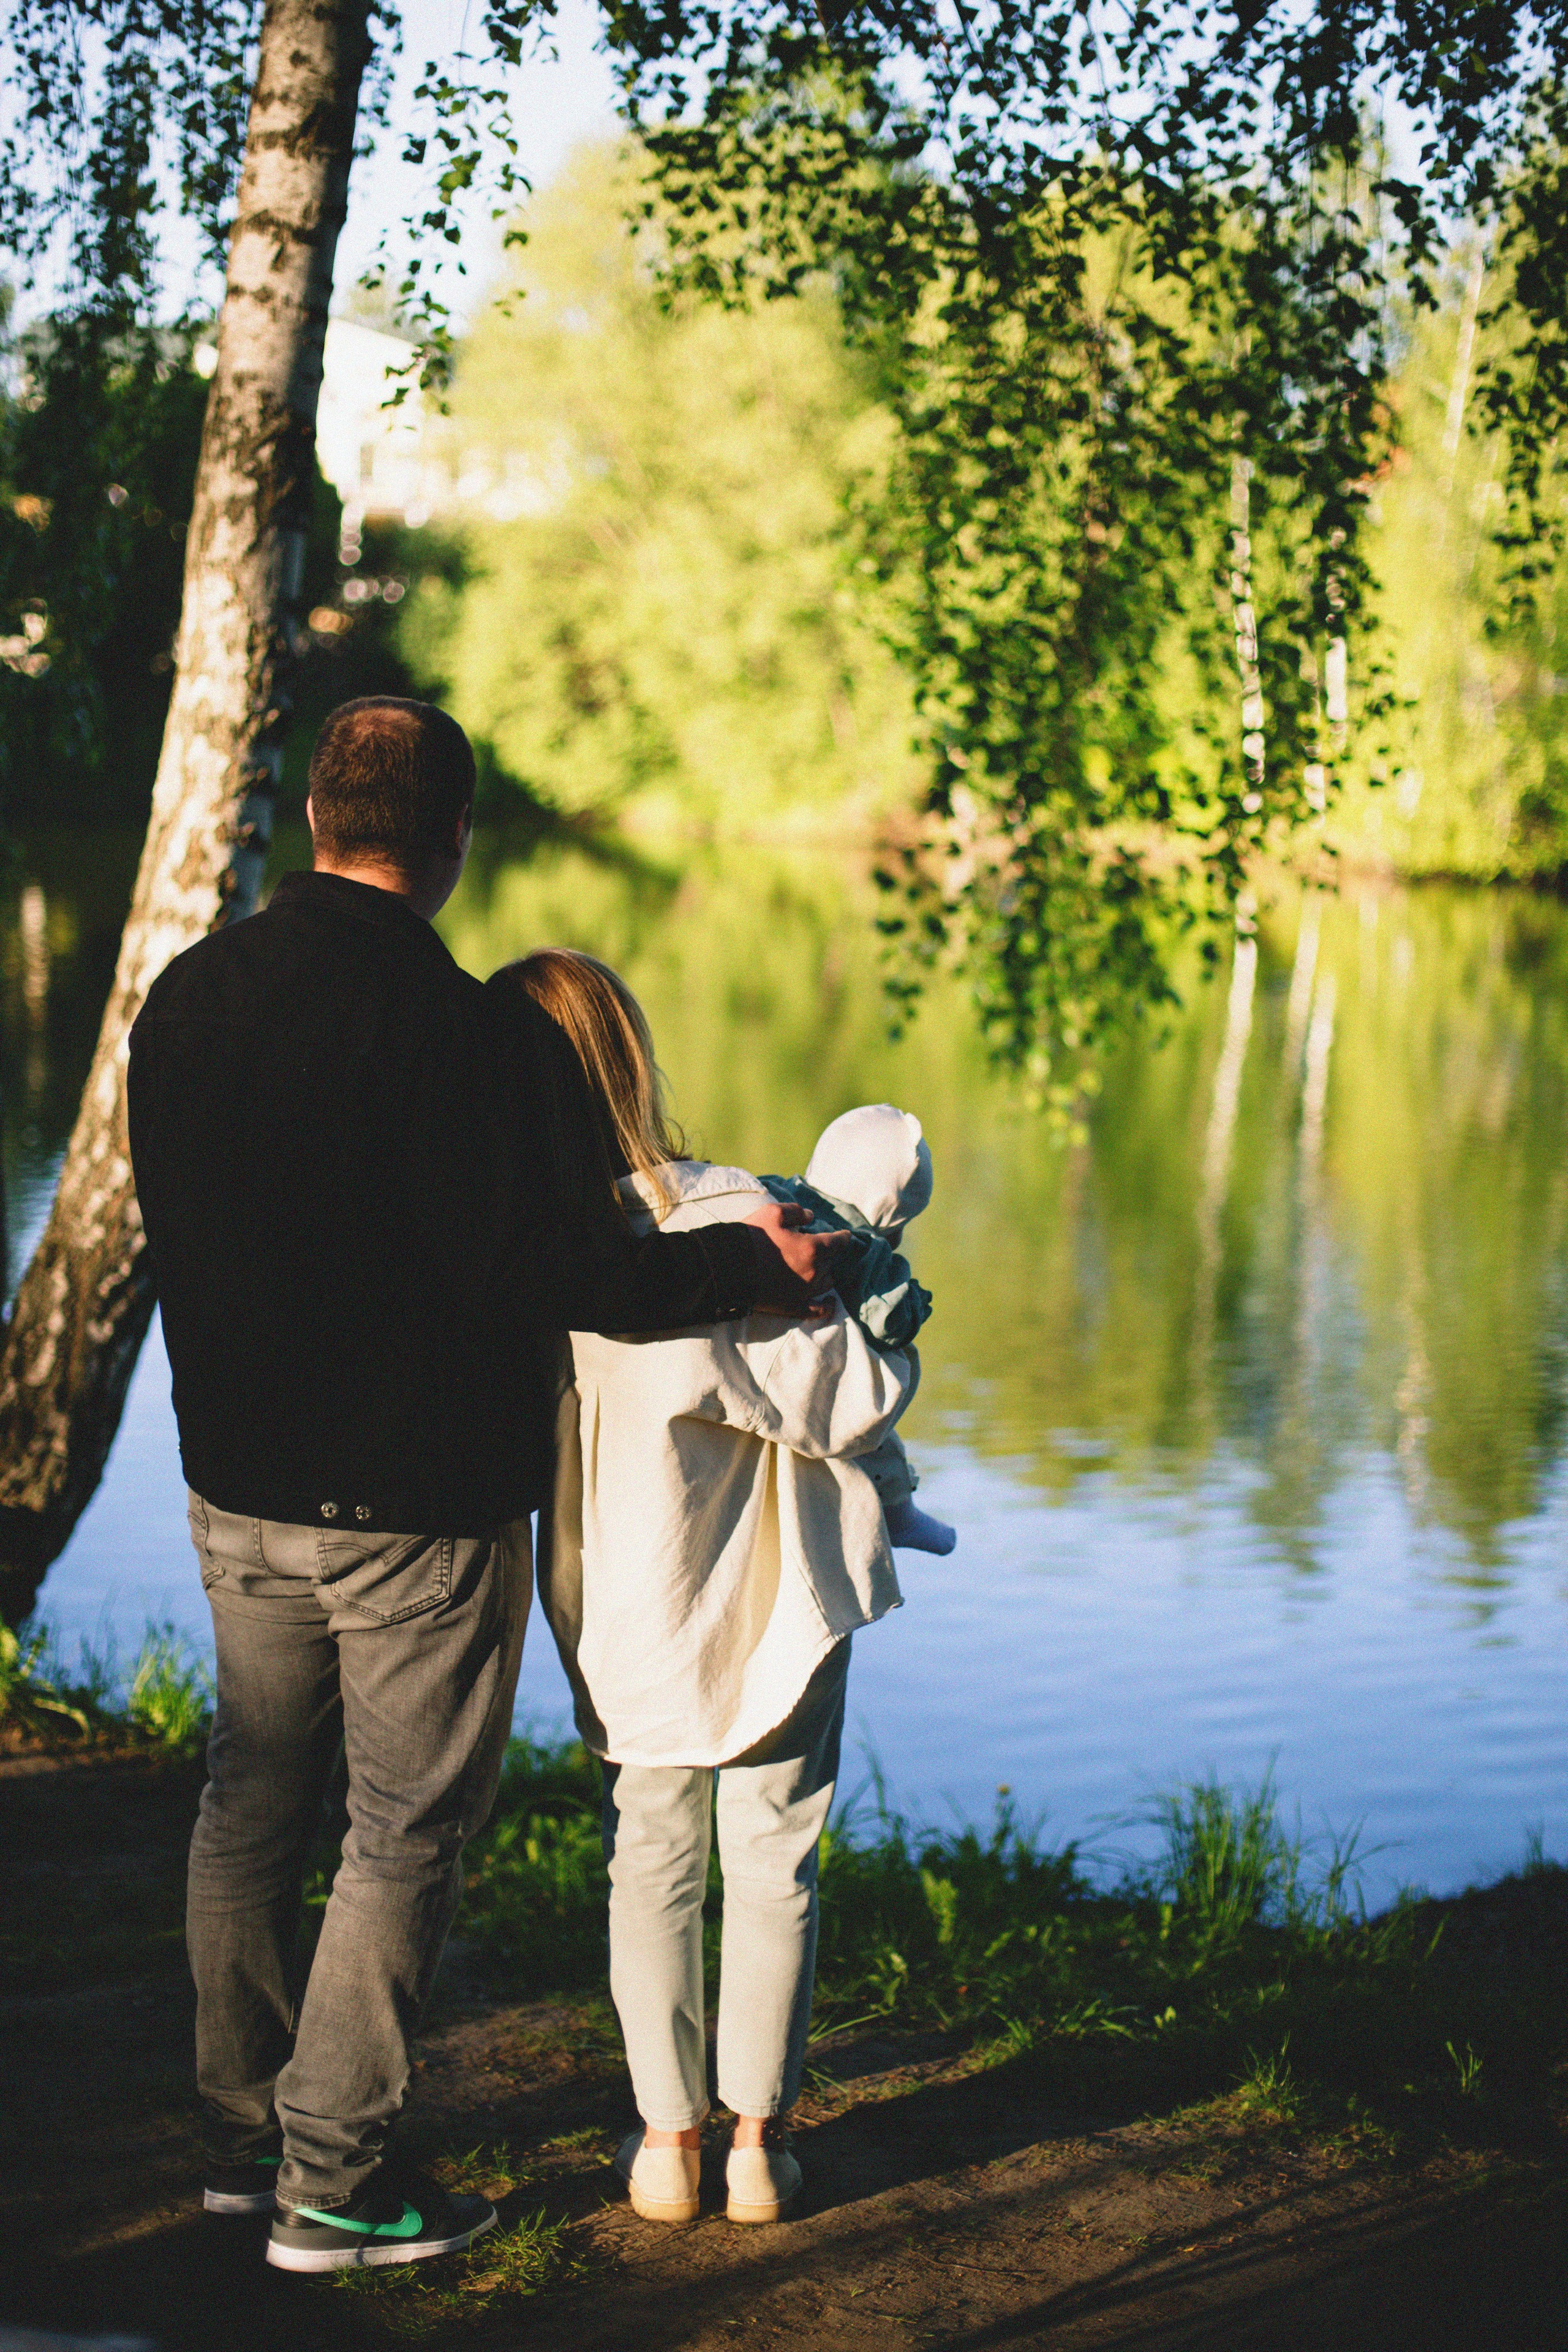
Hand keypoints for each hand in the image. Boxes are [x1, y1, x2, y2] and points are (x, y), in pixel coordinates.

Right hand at [743, 1200, 847, 1316]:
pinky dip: (826, 1305)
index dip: (842, 1237)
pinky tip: (830, 1302)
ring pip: (827, 1282)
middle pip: (832, 1261)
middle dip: (827, 1253)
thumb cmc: (751, 1237)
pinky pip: (818, 1310)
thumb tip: (811, 1217)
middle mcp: (814, 1272)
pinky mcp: (794, 1306)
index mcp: (813, 1248)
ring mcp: (805, 1292)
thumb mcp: (773, 1213)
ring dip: (825, 1273)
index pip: (839, 1242)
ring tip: (818, 1267)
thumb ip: (796, 1211)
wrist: (728, 1268)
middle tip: (817, 1247)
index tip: (844, 1235)